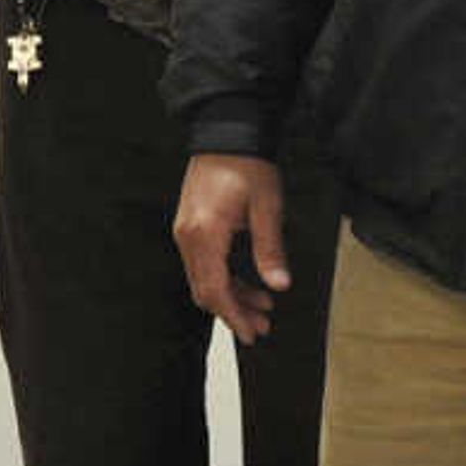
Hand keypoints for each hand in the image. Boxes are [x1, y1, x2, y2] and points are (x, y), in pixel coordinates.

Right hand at [172, 153, 287, 341]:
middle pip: (205, 290)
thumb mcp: (267, 207)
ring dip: (231, 296)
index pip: (215, 289)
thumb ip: (270, 249)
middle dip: (234, 311)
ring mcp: (186, 232)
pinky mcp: (191, 227)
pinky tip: (248, 283)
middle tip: (262, 326)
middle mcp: (188, 237)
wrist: (227, 133)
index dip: (234, 315)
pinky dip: (224, 279)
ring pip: (204, 279)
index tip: (252, 332)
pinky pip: (204, 265)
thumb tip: (278, 284)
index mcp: (204, 234)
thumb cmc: (247, 165)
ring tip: (262, 307)